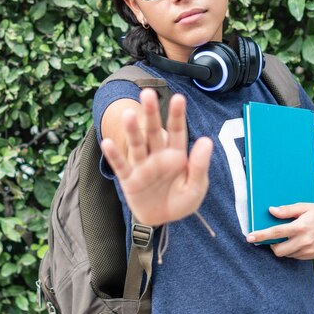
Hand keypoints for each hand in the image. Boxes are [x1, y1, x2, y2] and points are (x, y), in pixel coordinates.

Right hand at [100, 88, 212, 225]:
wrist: (162, 220)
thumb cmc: (181, 200)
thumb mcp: (196, 187)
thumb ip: (199, 165)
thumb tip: (205, 140)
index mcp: (176, 155)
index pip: (177, 131)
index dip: (177, 115)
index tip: (178, 98)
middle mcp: (158, 156)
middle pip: (154, 132)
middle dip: (152, 114)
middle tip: (148, 93)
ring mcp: (142, 166)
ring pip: (137, 145)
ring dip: (133, 130)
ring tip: (129, 114)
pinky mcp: (129, 180)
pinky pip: (121, 166)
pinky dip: (114, 155)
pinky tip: (107, 143)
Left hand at [246, 203, 313, 259]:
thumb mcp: (304, 206)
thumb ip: (287, 210)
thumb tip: (271, 210)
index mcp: (301, 227)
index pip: (276, 232)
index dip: (261, 235)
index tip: (249, 237)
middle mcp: (305, 241)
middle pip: (278, 250)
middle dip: (271, 245)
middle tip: (272, 237)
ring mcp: (309, 250)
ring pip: (286, 255)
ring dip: (281, 247)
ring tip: (286, 237)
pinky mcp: (312, 256)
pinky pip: (295, 256)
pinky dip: (291, 250)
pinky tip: (295, 241)